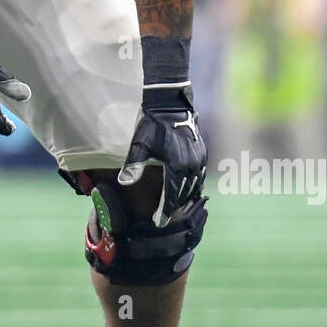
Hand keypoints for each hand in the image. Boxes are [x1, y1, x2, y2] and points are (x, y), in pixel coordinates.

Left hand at [118, 84, 205, 227]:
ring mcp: (199, 159)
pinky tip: (186, 189)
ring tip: (174, 207)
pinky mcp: (202, 152)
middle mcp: (191, 165)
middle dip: (174, 207)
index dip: (165, 211)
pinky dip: (193, 185)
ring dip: (184, 197)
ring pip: (193, 186)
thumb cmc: (151, 124)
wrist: (169, 104)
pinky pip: (199, 175)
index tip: (159, 222)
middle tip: (164, 217)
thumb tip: (124, 183)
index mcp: (176, 165)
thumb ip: (133, 164)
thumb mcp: (139, 144)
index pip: (170, 196)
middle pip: (183, 194)